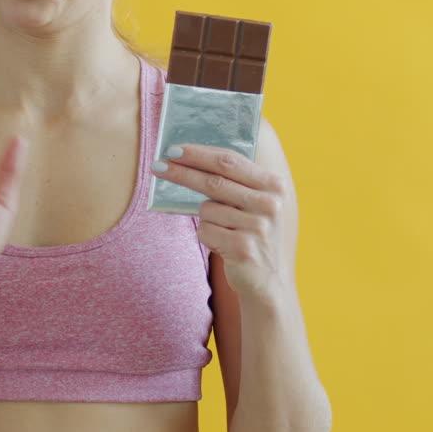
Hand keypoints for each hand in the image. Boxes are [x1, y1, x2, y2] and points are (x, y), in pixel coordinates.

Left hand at [151, 143, 290, 301]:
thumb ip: (234, 181)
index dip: (199, 154)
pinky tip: (223, 245)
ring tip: (224, 230)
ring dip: (205, 218)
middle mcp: (270, 204)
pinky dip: (206, 236)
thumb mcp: (255, 204)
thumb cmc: (253, 234)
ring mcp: (258, 227)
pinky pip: (205, 231)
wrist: (269, 282)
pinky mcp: (243, 248)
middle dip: (182, 172)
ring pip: (207, 209)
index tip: (174, 149)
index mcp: (274, 186)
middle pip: (214, 181)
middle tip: (158, 166)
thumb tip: (189, 158)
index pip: (230, 160)